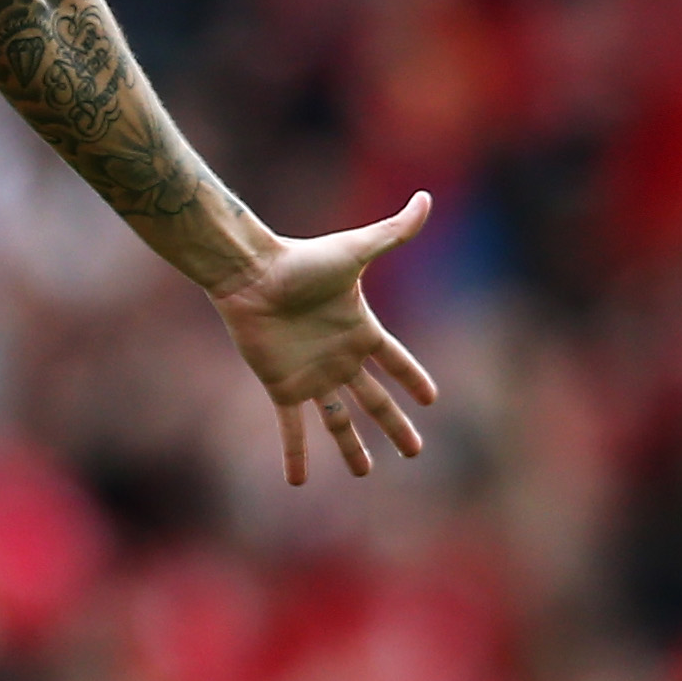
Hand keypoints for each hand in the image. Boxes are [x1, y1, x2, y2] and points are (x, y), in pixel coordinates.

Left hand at [209, 191, 442, 486]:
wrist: (250, 274)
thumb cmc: (301, 260)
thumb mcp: (355, 248)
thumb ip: (393, 230)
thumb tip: (426, 199)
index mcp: (360, 330)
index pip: (397, 362)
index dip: (413, 379)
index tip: (431, 399)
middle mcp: (339, 358)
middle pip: (374, 401)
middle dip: (395, 426)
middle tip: (415, 452)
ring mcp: (312, 375)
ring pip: (338, 421)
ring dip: (352, 447)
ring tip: (365, 473)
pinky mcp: (282, 386)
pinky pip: (292, 427)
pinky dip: (295, 454)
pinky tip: (296, 482)